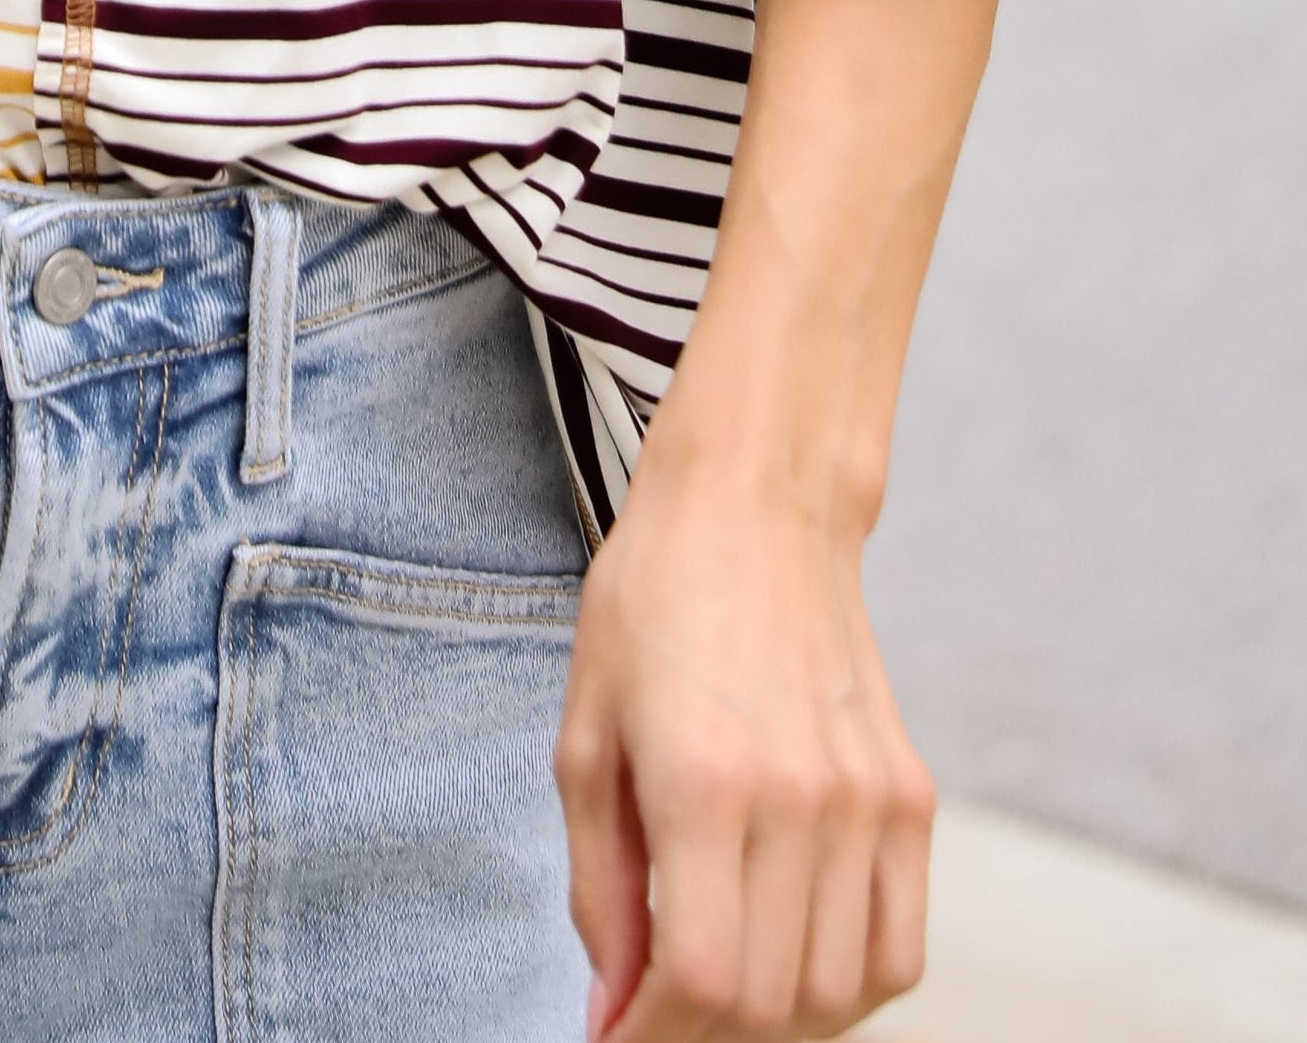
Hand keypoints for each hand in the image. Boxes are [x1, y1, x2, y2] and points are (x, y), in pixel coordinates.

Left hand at [555, 455, 934, 1039]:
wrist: (756, 507)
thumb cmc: (651, 607)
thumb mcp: (586, 735)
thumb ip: (598, 885)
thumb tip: (612, 1008)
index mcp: (703, 782)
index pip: (702, 981)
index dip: (655, 1038)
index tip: (617, 1039)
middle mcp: (799, 800)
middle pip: (772, 1006)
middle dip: (701, 1039)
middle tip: (656, 1019)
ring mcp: (868, 802)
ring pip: (841, 995)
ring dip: (776, 1026)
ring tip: (717, 999)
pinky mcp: (910, 798)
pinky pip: (898, 947)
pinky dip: (849, 990)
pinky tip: (793, 968)